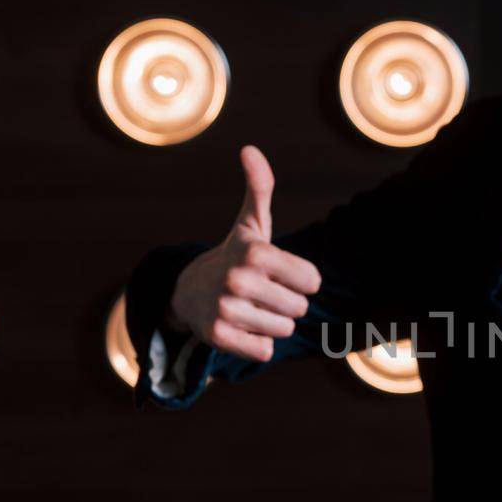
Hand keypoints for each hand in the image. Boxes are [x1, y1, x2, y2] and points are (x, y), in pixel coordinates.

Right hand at [168, 144, 322, 361]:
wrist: (188, 292)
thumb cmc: (234, 256)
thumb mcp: (251, 223)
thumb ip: (260, 187)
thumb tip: (249, 149)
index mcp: (256, 252)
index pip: (312, 282)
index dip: (302, 281)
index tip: (279, 273)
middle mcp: (239, 279)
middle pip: (299, 308)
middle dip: (287, 304)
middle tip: (262, 293)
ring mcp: (226, 309)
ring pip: (283, 330)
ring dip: (272, 324)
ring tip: (250, 309)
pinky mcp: (218, 337)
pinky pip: (264, 351)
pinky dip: (257, 344)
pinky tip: (240, 327)